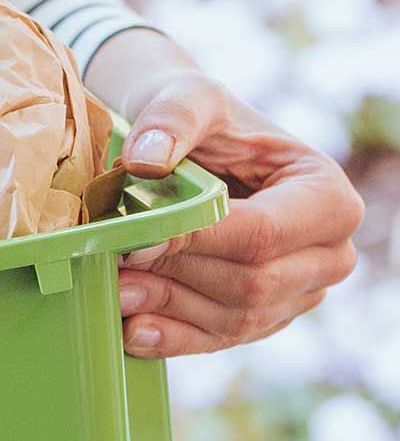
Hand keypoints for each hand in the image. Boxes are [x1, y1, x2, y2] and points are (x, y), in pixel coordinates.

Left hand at [85, 31, 363, 358]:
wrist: (191, 151)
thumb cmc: (201, 122)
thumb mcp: (190, 99)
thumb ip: (172, 119)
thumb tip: (146, 159)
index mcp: (327, 197)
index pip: (263, 235)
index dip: (198, 242)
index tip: (137, 240)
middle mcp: (328, 255)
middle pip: (250, 285)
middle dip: (177, 278)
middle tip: (114, 266)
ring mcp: (296, 295)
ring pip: (233, 320)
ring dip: (167, 309)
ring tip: (112, 292)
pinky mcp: (260, 321)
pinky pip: (217, 341)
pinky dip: (170, 339)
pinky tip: (129, 330)